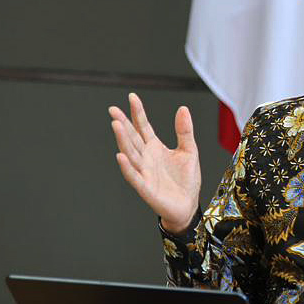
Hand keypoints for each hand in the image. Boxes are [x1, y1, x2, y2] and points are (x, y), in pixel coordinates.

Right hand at [109, 93, 200, 234]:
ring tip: (116, 125)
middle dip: (123, 124)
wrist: (188, 206)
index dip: (138, 112)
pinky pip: (134, 176)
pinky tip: (121, 156)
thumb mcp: (189, 151)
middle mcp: (146, 158)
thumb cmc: (186, 180)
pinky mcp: (146, 188)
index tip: (132, 97)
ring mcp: (144, 172)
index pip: (143, 126)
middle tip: (113, 110)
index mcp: (154, 147)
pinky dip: (127, 167)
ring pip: (130, 154)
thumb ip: (184, 131)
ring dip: (122, 140)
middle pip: (132, 138)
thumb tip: (183, 108)